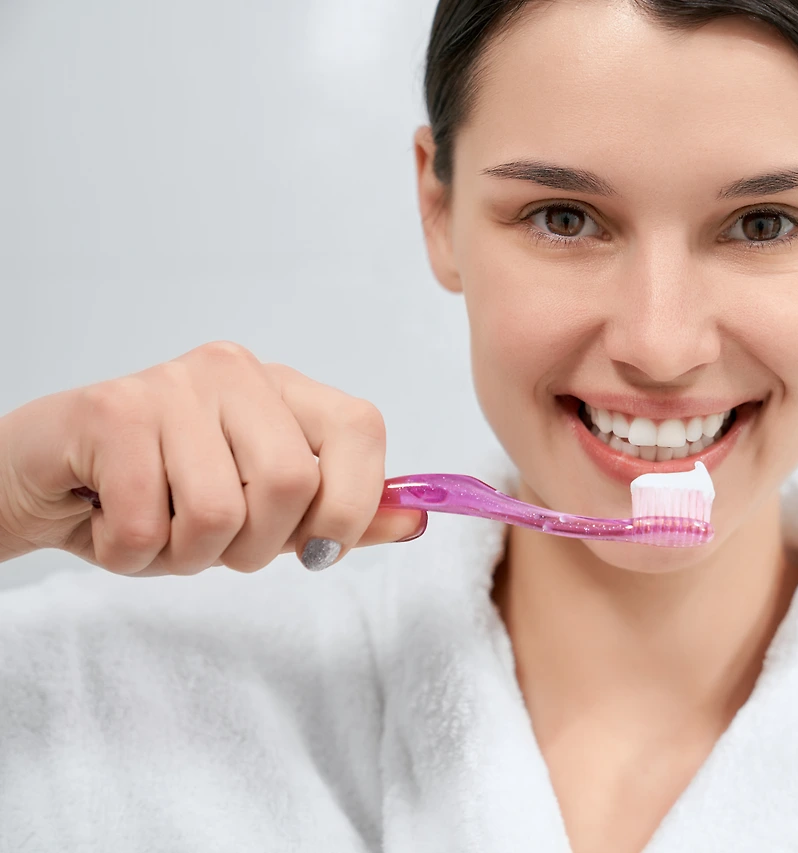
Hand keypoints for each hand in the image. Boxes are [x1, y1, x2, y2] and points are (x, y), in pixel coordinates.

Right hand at [0, 341, 425, 574]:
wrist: (44, 484)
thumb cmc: (160, 497)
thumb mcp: (264, 516)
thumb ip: (341, 515)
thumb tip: (416, 519)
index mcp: (284, 390)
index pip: (363, 428)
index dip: (353, 506)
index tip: (316, 551)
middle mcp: (235, 372)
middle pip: (293, 483)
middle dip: (255, 548)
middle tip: (213, 545)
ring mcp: (171, 383)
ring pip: (220, 511)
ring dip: (186, 556)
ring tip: (157, 530)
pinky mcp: (110, 410)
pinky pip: (148, 523)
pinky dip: (131, 554)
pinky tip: (111, 522)